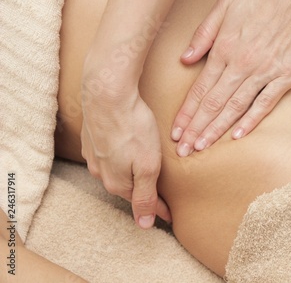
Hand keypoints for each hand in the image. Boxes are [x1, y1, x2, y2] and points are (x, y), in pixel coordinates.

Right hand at [81, 78, 169, 228]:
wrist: (107, 94)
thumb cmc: (133, 128)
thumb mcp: (147, 166)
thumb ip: (145, 196)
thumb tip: (145, 225)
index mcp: (117, 183)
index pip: (142, 202)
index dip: (159, 209)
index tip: (171, 216)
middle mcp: (101, 172)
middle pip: (127, 187)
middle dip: (143, 192)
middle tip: (160, 197)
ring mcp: (93, 155)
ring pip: (116, 171)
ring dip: (131, 174)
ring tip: (144, 174)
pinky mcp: (92, 139)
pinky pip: (109, 155)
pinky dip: (121, 157)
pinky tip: (127, 153)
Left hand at [171, 0, 290, 156]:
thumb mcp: (226, 4)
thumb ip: (204, 33)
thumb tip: (186, 58)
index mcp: (225, 49)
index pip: (200, 89)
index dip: (186, 113)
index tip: (176, 131)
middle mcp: (241, 65)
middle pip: (213, 104)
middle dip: (196, 129)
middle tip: (184, 150)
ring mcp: (264, 73)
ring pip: (235, 108)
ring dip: (216, 130)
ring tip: (202, 147)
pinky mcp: (285, 78)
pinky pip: (264, 104)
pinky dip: (250, 121)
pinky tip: (237, 136)